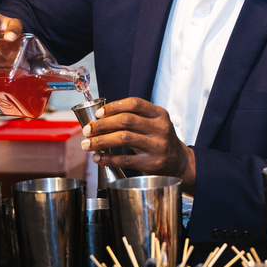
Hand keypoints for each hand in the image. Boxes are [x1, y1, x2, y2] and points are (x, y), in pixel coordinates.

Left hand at [80, 98, 195, 189]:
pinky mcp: (152, 163)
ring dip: (101, 141)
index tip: (98, 113)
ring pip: (123, 138)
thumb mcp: (154, 123)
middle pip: (126, 121)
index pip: (134, 104)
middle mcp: (160, 128)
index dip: (113, 107)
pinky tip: (98, 157)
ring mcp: (157, 146)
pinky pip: (125, 160)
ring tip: (87, 144)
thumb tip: (100, 118)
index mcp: (159, 114)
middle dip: (102, 125)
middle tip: (87, 130)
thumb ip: (134, 118)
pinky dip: (108, 158)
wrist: (179, 162)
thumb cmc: (160, 140)